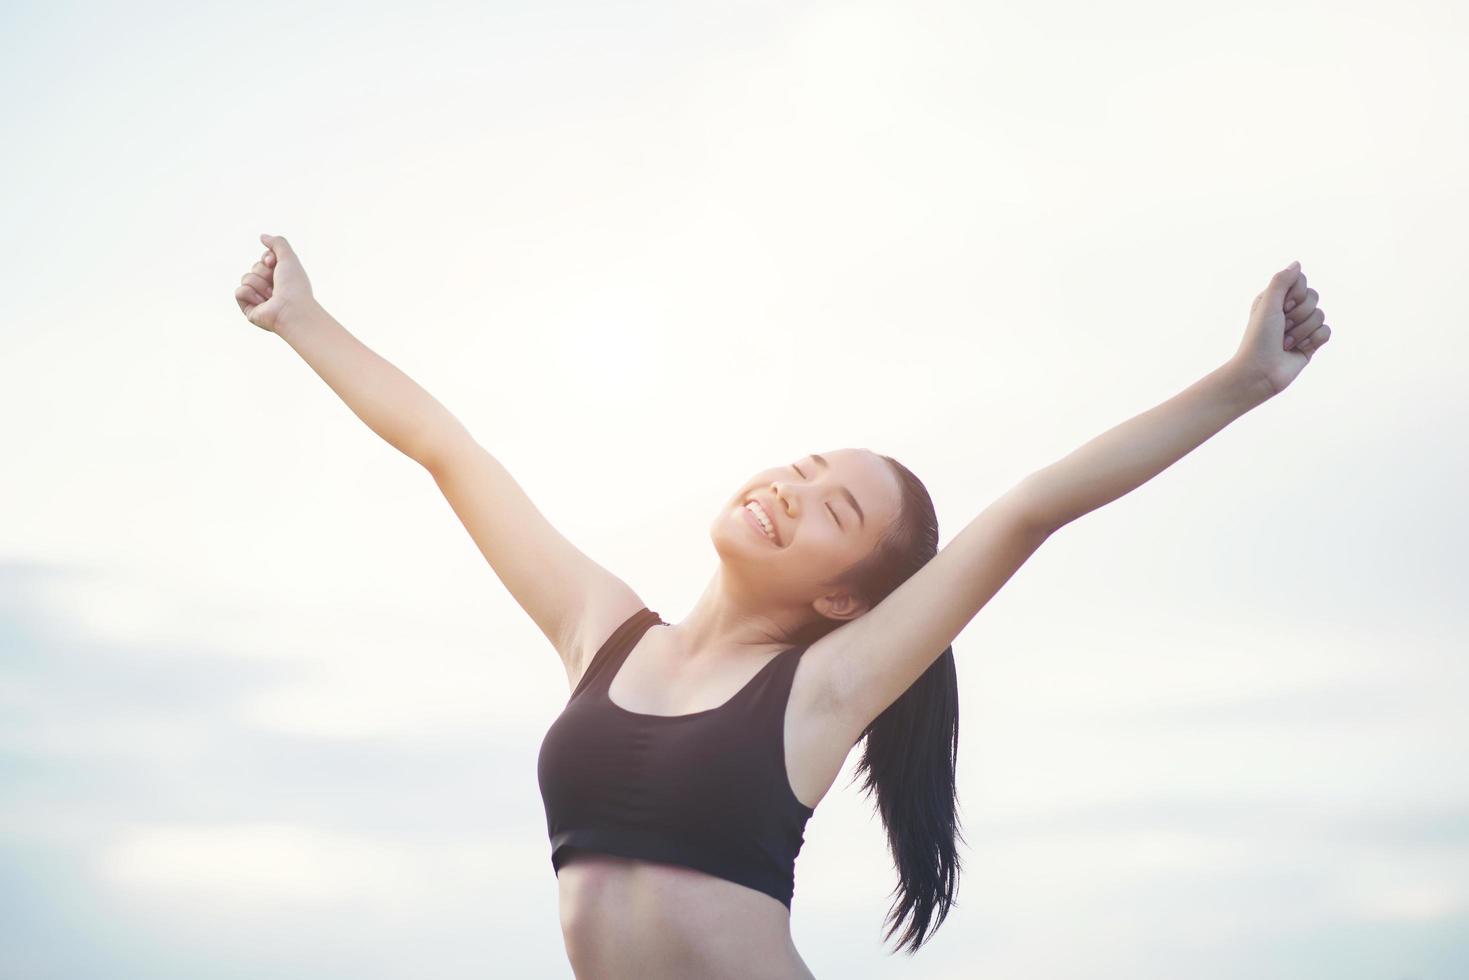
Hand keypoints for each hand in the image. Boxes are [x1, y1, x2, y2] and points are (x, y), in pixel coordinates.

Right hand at [234, 233, 315, 333]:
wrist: (292, 310)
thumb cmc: (295, 286)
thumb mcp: (289, 258)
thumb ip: (278, 243)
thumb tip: (263, 237)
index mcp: (281, 277)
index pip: (264, 259)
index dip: (267, 258)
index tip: (275, 264)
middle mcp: (271, 287)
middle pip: (255, 267)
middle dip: (264, 272)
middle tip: (277, 284)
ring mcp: (259, 298)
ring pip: (246, 278)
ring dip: (259, 284)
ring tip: (272, 296)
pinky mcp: (249, 308)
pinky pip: (239, 291)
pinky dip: (250, 294)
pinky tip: (263, 303)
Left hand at [1230, 260, 1332, 396]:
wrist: (1260, 373)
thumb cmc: (1258, 339)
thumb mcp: (1267, 305)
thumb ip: (1281, 282)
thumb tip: (1297, 264)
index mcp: (1275, 299)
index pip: (1301, 281)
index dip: (1296, 293)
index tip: (1282, 307)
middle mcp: (1288, 311)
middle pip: (1313, 297)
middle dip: (1299, 314)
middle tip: (1282, 328)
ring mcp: (1301, 327)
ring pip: (1320, 315)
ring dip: (1302, 331)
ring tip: (1285, 343)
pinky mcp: (1310, 343)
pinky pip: (1326, 331)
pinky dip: (1313, 340)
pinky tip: (1299, 349)